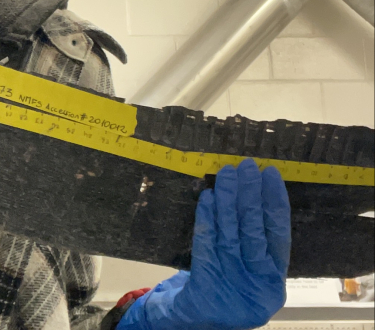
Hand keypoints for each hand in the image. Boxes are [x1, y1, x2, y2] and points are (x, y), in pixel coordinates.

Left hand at [117, 159, 291, 329]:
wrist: (201, 321)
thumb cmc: (227, 287)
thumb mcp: (246, 268)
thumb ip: (252, 239)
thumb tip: (250, 191)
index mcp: (274, 278)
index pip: (279, 235)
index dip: (275, 203)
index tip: (271, 174)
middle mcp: (257, 282)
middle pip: (253, 231)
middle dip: (249, 196)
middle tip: (246, 165)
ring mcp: (233, 285)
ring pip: (230, 234)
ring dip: (229, 201)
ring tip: (226, 174)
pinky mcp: (207, 286)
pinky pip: (205, 246)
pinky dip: (207, 220)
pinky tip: (208, 198)